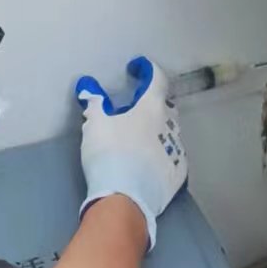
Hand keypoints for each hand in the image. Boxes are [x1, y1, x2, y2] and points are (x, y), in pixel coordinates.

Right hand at [74, 57, 186, 250]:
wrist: (125, 198)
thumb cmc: (109, 154)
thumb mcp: (95, 124)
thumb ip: (94, 102)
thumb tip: (88, 85)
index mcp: (152, 107)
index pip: (156, 78)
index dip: (146, 70)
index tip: (136, 69)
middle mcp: (170, 125)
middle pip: (165, 105)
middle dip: (152, 102)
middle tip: (135, 106)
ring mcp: (177, 149)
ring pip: (170, 131)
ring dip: (157, 127)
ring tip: (140, 135)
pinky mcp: (178, 172)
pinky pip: (171, 154)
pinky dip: (161, 151)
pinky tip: (149, 159)